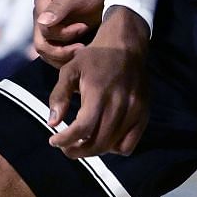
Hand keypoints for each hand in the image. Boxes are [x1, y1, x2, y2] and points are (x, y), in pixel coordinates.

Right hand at [33, 0, 104, 66]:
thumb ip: (59, 7)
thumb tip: (42, 22)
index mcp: (42, 4)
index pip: (44, 30)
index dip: (63, 34)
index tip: (84, 27)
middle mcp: (41, 17)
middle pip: (41, 45)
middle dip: (62, 51)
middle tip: (82, 49)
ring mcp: (48, 29)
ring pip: (47, 54)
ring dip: (64, 58)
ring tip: (83, 52)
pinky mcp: (57, 39)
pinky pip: (55, 57)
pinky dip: (67, 60)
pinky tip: (81, 55)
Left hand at [46, 10, 150, 157]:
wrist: (126, 45)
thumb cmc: (94, 58)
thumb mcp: (70, 69)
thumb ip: (59, 96)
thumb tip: (52, 123)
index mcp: (99, 92)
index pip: (82, 128)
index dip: (65, 140)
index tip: (53, 141)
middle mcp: (120, 104)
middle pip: (98, 142)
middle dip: (77, 151)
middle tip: (65, 148)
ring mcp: (134, 110)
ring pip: (112, 146)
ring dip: (93, 151)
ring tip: (81, 144)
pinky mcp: (144, 114)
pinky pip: (130, 144)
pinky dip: (114, 148)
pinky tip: (103, 140)